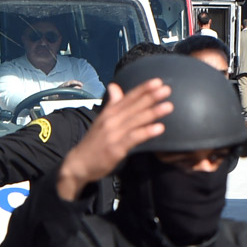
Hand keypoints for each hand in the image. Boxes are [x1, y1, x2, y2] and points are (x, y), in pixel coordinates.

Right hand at [56, 80, 172, 200]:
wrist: (78, 164)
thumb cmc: (94, 142)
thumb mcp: (102, 120)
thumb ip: (112, 104)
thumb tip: (114, 86)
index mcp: (109, 113)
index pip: (128, 98)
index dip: (142, 89)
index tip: (157, 82)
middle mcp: (111, 120)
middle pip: (134, 107)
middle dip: (151, 97)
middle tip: (167, 89)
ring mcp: (113, 134)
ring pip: (135, 121)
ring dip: (152, 113)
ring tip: (168, 106)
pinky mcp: (116, 148)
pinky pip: (133, 138)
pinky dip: (146, 132)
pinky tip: (159, 128)